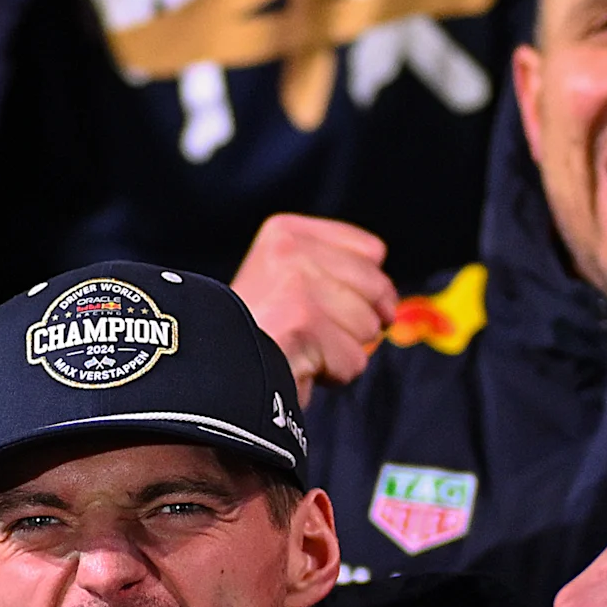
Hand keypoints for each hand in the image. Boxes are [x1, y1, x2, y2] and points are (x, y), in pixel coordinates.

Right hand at [234, 214, 398, 398]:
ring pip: (369, 327)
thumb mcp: (286, 279)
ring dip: (342, 349)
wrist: (216, 372)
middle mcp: (291, 251)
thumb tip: (390, 303)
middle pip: (378, 288)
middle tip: (311, 332)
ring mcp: (298, 286)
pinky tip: (301, 367)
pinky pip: (354, 360)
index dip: (361, 288)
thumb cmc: (257, 333)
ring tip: (301, 347)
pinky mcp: (304, 324)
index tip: (326, 304)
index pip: (371, 251)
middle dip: (356, 320)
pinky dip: (334, 374)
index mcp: (286, 231)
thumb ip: (335, 272)